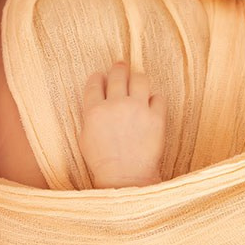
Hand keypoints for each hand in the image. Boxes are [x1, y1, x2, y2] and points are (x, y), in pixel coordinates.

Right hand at [78, 62, 165, 187]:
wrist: (126, 178)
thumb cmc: (102, 162)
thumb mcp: (85, 138)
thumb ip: (90, 116)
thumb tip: (97, 101)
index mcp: (94, 110)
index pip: (95, 82)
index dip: (98, 77)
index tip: (101, 76)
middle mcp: (115, 105)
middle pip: (118, 75)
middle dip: (119, 68)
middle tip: (121, 67)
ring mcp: (137, 109)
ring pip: (140, 79)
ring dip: (137, 78)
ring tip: (138, 81)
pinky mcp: (156, 117)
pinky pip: (158, 97)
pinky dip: (154, 99)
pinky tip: (151, 103)